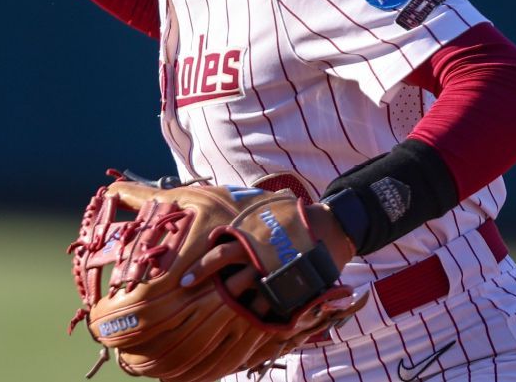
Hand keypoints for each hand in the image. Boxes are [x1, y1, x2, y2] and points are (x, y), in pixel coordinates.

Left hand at [179, 203, 356, 317]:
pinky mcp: (290, 286)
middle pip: (228, 275)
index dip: (200, 266)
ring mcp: (275, 271)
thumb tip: (218, 196)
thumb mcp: (266, 207)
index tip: (184, 279)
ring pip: (247, 293)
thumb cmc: (294, 216)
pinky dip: (259, 314)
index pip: (219, 251)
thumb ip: (244, 209)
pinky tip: (250, 320)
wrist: (331, 227)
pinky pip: (270, 305)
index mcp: (252, 235)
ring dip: (233, 303)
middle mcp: (259, 254)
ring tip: (221, 314)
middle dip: (210, 286)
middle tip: (194, 297)